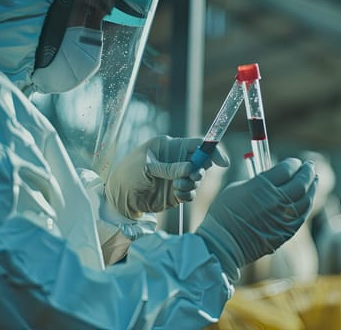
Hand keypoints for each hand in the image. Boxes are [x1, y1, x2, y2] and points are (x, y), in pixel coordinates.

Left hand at [105, 135, 228, 217]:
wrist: (119, 197)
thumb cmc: (128, 174)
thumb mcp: (146, 167)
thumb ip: (169, 168)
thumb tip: (190, 168)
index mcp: (169, 146)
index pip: (196, 144)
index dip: (211, 150)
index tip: (222, 162)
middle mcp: (176, 160)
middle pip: (201, 161)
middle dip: (200, 170)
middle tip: (191, 176)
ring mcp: (177, 176)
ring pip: (197, 178)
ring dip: (191, 183)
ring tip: (176, 187)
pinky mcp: (176, 192)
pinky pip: (190, 192)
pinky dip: (187, 194)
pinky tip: (176, 195)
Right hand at [195, 158, 317, 281]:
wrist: (223, 244)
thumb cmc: (225, 213)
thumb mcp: (237, 188)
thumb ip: (258, 180)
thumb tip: (272, 176)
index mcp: (262, 186)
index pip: (287, 169)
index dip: (292, 163)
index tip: (294, 162)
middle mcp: (276, 201)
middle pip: (300, 181)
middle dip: (306, 171)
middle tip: (309, 165)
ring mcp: (283, 218)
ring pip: (306, 199)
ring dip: (311, 186)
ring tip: (313, 179)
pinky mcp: (286, 232)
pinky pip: (302, 215)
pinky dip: (307, 204)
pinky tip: (307, 199)